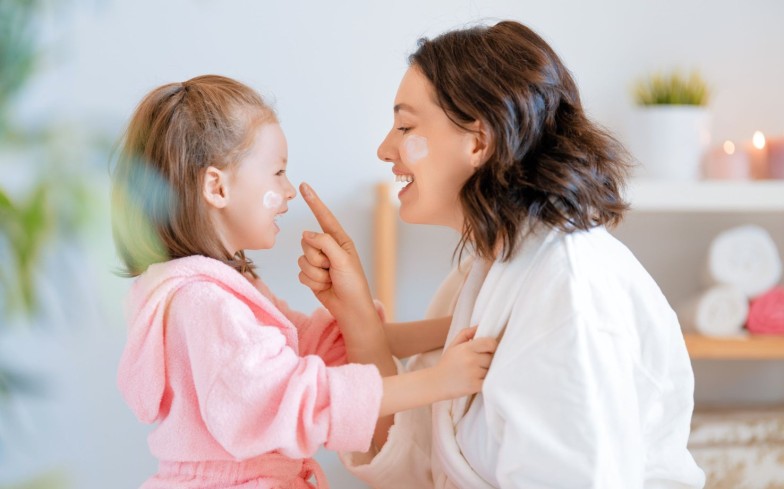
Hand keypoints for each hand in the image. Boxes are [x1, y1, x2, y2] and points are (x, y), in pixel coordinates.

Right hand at [297, 182, 374, 316]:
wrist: (350, 308)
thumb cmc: (353, 283)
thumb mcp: (342, 259)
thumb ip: (324, 242)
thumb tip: (306, 233)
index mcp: (339, 239)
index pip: (324, 216)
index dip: (313, 201)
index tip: (304, 186)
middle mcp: (327, 248)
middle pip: (307, 242)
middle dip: (317, 258)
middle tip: (331, 268)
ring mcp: (318, 261)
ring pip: (302, 259)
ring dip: (316, 273)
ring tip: (330, 279)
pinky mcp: (311, 275)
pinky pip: (301, 273)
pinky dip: (312, 282)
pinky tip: (324, 287)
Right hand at [433, 326, 496, 399]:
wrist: (435, 383)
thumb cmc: (446, 363)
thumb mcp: (453, 345)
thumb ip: (466, 333)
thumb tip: (480, 326)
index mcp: (466, 348)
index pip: (491, 343)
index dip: (492, 346)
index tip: (488, 350)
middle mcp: (471, 360)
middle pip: (492, 357)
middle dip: (489, 360)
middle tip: (480, 363)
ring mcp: (474, 373)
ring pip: (491, 370)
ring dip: (487, 371)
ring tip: (476, 373)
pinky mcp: (475, 386)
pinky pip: (490, 381)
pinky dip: (486, 381)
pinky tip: (478, 380)